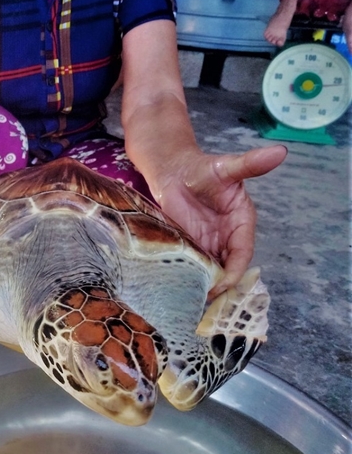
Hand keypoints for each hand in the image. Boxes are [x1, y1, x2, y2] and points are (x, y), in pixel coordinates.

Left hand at [153, 145, 286, 297]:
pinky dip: (193, 279)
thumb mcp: (226, 167)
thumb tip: (280, 152)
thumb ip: (249, 164)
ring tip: (195, 301)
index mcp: (241, 221)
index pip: (242, 251)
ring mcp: (209, 244)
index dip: (235, 268)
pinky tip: (184, 291)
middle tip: (208, 300)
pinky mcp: (191, 246)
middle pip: (229, 267)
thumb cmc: (201, 168)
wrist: (173, 171)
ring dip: (207, 286)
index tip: (224, 282)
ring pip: (212, 271)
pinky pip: (196, 267)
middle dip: (222, 284)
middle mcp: (228, 237)